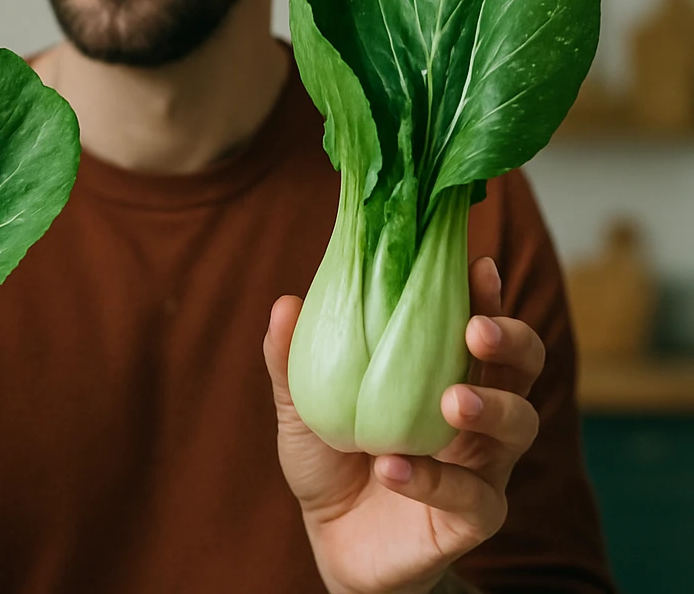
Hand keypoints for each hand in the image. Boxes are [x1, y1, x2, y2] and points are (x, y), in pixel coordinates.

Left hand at [263, 257, 544, 593]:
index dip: (487, 295)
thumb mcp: (303, 407)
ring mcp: (482, 465)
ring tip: (451, 400)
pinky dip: (434, 478)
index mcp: (441, 374)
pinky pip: (473, 496)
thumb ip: (293, 361)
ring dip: (490, 406)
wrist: (332, 541)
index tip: (479, 266)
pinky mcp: (473, 516)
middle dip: (511, 341)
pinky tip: (392, 467)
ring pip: (520, 427)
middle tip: (476, 330)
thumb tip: (286, 303)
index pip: (479, 326)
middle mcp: (475, 415)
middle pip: (521, 369)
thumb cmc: (329, 460)